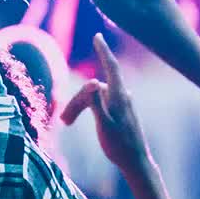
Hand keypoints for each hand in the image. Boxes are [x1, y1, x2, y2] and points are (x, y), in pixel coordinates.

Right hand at [60, 34, 152, 174]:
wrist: (136, 162)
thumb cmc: (119, 145)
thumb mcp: (104, 124)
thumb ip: (96, 103)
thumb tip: (92, 82)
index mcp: (119, 96)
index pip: (111, 67)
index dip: (103, 50)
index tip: (97, 36)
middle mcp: (122, 96)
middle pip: (94, 88)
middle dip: (77, 100)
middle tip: (63, 121)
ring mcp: (122, 104)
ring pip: (95, 97)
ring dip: (79, 107)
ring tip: (66, 123)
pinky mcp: (121, 112)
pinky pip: (100, 103)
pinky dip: (87, 109)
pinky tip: (75, 119)